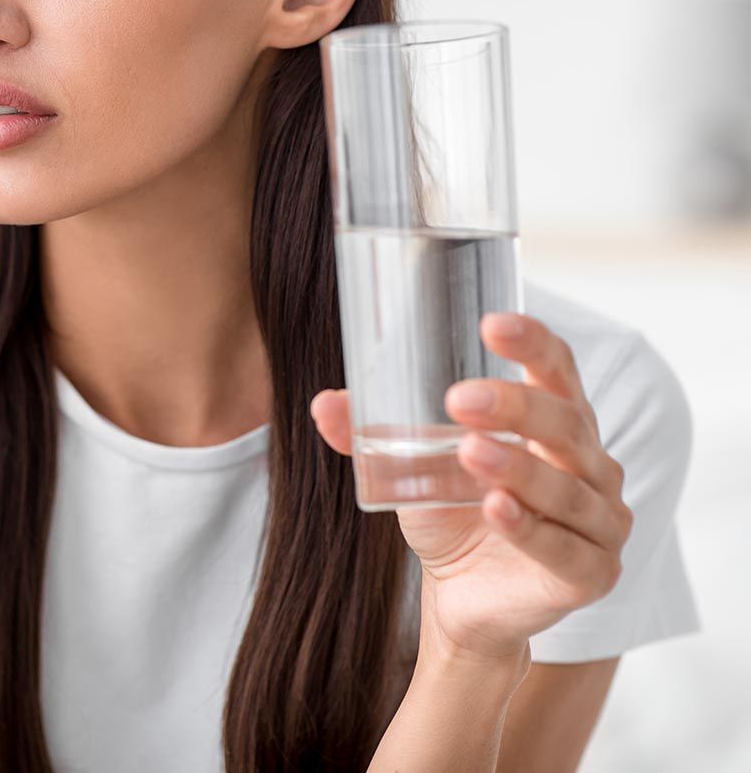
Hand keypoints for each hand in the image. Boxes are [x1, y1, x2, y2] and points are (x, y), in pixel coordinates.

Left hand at [310, 312, 633, 661]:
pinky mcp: (593, 573)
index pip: (558, 371)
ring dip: (518, 467)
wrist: (462, 599)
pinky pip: (563, 547)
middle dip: (515, 407)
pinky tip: (498, 509)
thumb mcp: (412, 469)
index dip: (534, 344)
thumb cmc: (453, 518)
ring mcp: (600, 520)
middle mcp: (591, 465)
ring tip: (469, 452)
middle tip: (458, 398)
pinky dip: (530, 528)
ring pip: (565, 487)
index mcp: (558, 424)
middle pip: (565, 423)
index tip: (492, 324)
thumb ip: (374, 436)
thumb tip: (323, 404)